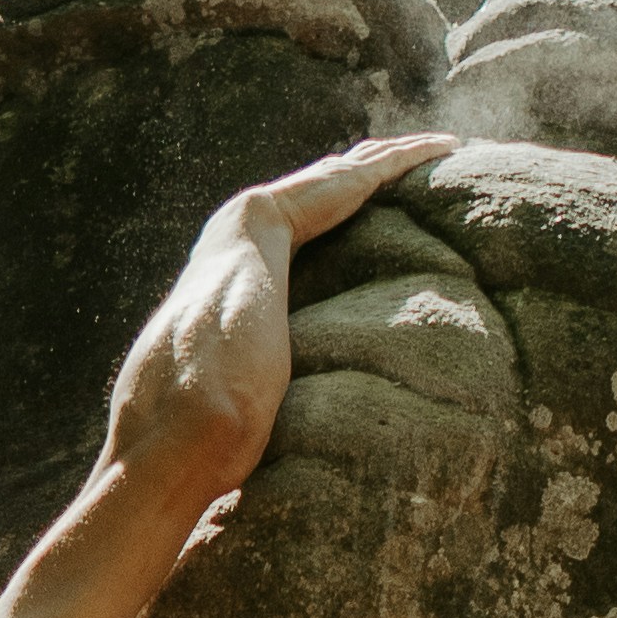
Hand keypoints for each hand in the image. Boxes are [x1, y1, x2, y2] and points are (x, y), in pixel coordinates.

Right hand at [118, 126, 445, 490]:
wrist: (175, 431)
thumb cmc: (195, 453)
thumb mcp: (230, 424)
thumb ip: (240, 421)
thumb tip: (241, 469)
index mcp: (223, 296)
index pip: (292, 246)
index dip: (334, 224)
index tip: (368, 212)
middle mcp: (227, 251)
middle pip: (315, 201)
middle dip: (364, 177)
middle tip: (413, 159)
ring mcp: (241, 230)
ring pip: (335, 180)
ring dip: (389, 161)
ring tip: (437, 148)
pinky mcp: (267, 220)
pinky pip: (352, 181)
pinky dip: (399, 162)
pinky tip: (441, 150)